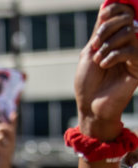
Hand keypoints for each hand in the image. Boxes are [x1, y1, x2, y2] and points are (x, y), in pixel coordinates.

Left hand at [75, 3, 137, 138]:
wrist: (89, 104)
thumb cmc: (87, 81)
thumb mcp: (89, 51)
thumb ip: (100, 30)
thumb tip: (107, 5)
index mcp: (115, 38)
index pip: (125, 13)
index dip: (115, 9)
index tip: (102, 15)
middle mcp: (128, 43)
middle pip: (128, 19)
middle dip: (108, 27)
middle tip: (96, 43)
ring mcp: (135, 54)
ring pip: (131, 32)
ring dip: (109, 43)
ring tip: (98, 59)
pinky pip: (132, 50)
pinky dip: (114, 55)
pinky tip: (104, 64)